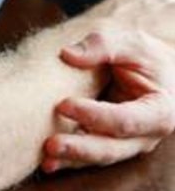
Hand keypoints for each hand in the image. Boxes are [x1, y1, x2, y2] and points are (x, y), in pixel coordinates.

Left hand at [41, 26, 174, 172]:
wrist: (157, 70)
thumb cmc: (146, 56)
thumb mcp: (131, 43)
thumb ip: (103, 46)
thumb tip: (67, 54)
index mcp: (158, 111)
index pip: (125, 120)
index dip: (95, 116)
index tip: (63, 104)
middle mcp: (144, 135)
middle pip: (111, 148)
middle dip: (80, 148)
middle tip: (50, 144)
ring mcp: (127, 143)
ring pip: (99, 156)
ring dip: (71, 158)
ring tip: (45, 157)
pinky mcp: (110, 142)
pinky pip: (89, 154)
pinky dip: (69, 158)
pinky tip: (47, 160)